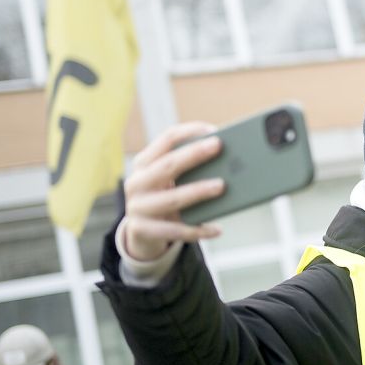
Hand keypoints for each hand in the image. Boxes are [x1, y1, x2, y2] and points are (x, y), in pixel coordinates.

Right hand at [122, 122, 225, 260]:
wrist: (141, 234)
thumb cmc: (165, 198)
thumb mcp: (169, 181)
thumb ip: (188, 170)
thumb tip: (228, 161)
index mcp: (144, 164)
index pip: (165, 140)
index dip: (188, 132)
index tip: (213, 130)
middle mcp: (136, 183)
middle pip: (167, 165)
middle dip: (193, 154)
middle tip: (218, 146)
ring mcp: (137, 208)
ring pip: (172, 199)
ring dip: (198, 191)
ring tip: (222, 186)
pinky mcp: (142, 231)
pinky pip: (175, 231)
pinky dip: (198, 230)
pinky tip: (217, 229)